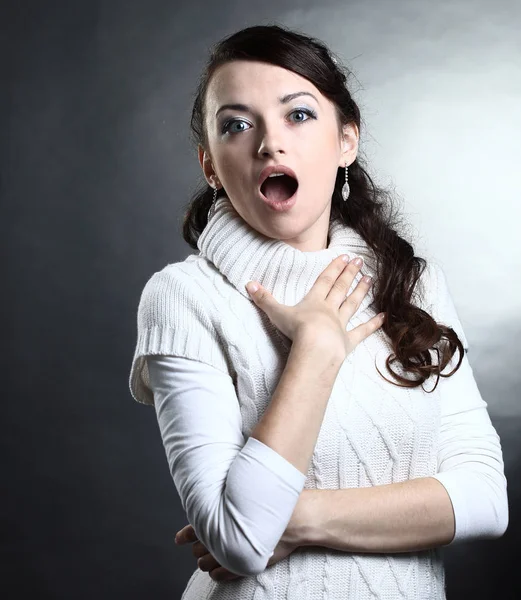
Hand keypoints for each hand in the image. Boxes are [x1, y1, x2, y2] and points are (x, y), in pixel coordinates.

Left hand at [174, 493, 307, 581]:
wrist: (295, 520)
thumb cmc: (273, 506)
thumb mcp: (247, 498)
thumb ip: (230, 504)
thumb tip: (218, 502)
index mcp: (221, 519)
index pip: (194, 530)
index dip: (185, 535)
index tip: (179, 539)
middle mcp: (223, 537)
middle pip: (199, 549)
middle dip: (199, 548)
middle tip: (202, 546)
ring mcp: (232, 554)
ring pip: (207, 564)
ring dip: (206, 562)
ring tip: (210, 559)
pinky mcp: (243, 566)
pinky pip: (221, 575)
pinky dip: (217, 574)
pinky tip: (218, 572)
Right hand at [246, 254, 384, 359]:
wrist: (316, 348)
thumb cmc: (296, 331)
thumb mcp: (276, 312)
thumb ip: (263, 299)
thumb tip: (248, 283)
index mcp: (314, 301)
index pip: (325, 281)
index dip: (333, 268)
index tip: (344, 256)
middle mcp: (330, 310)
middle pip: (340, 289)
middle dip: (349, 274)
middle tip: (359, 262)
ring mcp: (340, 325)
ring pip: (352, 305)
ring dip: (360, 292)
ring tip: (369, 280)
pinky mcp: (348, 341)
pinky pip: (362, 331)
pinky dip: (372, 324)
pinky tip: (383, 317)